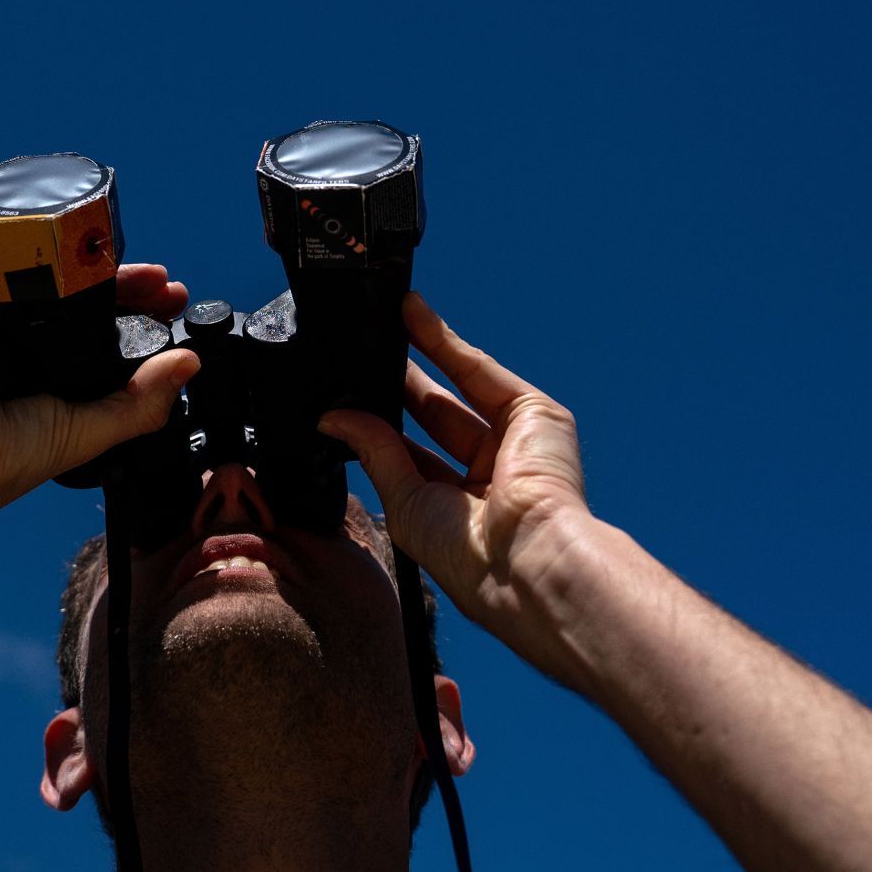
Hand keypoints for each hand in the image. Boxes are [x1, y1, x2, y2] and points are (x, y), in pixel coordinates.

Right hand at [0, 264, 199, 553]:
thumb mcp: (88, 434)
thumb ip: (141, 403)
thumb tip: (188, 367)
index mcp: (56, 396)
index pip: (109, 355)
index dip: (145, 337)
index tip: (177, 322)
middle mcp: (34, 362)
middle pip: (92, 318)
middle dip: (135, 301)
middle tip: (172, 292)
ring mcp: (7, 332)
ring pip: (66, 294)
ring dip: (109, 281)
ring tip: (153, 280)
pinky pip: (27, 279)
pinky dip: (60, 270)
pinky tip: (94, 268)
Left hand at [319, 292, 597, 688]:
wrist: (524, 557)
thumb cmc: (466, 554)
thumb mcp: (405, 500)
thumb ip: (376, 452)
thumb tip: (335, 419)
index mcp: (460, 508)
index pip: (413, 456)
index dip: (381, 427)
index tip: (344, 399)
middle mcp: (490, 473)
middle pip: (433, 416)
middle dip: (396, 385)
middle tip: (355, 358)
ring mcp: (515, 440)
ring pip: (457, 386)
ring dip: (417, 353)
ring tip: (374, 325)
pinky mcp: (536, 413)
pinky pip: (479, 369)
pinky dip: (443, 340)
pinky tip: (410, 313)